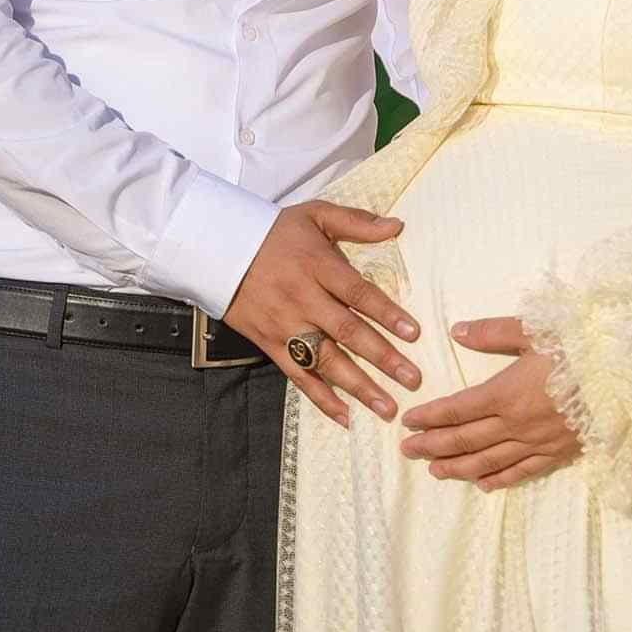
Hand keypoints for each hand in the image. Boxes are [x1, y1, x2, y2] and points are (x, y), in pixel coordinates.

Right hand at [222, 203, 421, 426]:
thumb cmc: (275, 232)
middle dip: (382, 358)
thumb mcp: (315, 214)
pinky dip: (321, 398)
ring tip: (387, 407)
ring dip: (358, 386)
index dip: (386, 313)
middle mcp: (303, 299)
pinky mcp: (271, 345)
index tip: (414, 333)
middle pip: (347, 332)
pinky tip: (346, 416)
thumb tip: (397, 225)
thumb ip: (357, 222)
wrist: (217, 250)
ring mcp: (286, 326)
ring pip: (326, 361)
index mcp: (318, 266)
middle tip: (412, 379)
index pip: (358, 293)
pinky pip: (299, 376)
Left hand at [397, 317, 579, 490]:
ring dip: (459, 467)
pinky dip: (499, 479)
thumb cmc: (581, 345)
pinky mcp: (560, 452)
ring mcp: (539, 442)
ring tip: (435, 471)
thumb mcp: (535, 329)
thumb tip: (457, 331)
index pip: (457, 410)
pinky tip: (483, 484)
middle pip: (467, 440)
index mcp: (507, 393)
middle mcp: (518, 424)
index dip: (430, 418)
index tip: (408, 422)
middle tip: (407, 452)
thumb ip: (493, 332)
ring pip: (490, 461)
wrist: (627, 373)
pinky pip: (523, 471)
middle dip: (434, 446)